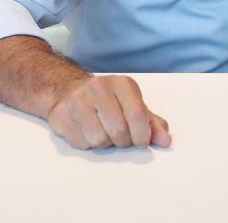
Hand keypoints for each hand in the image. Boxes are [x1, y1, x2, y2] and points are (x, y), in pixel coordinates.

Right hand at [46, 74, 171, 149]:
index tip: (142, 142)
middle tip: (121, 137)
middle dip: (124, 141)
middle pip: (119, 130)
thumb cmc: (108, 101)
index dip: (142, 135)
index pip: (137, 114)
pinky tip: (87, 130)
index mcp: (122, 84)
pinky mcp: (62, 115)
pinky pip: (82, 143)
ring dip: (106, 143)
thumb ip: (152, 124)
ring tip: (104, 131)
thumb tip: (165, 141)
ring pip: (100, 140)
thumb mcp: (134, 106)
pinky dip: (88, 144)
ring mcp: (78, 100)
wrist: (68, 91)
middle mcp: (99, 88)